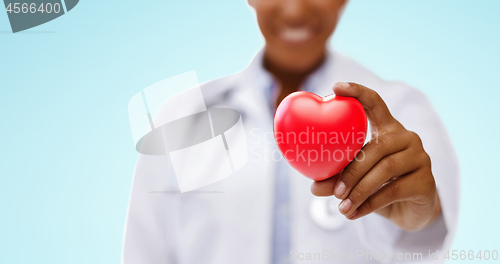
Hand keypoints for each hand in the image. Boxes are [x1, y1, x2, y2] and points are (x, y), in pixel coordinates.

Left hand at [311, 82, 440, 230]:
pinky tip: (353, 213)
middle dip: (352, 170)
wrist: (411, 212)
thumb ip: (336, 179)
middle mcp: (407, 138)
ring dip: (359, 190)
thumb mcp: (356, 180)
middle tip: (334, 190)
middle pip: (377, 146)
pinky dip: (369, 204)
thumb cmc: (379, 187)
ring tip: (342, 206)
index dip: (357, 92)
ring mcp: (420, 158)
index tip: (335, 87)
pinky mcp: (427, 182)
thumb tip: (313, 187)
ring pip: (385, 170)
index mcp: (388, 129)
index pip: (375, 103)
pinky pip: (394, 190)